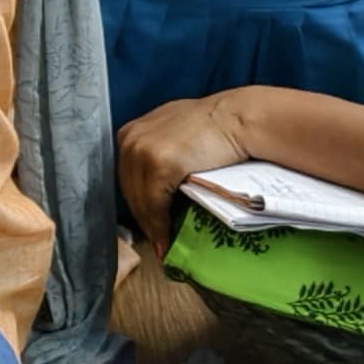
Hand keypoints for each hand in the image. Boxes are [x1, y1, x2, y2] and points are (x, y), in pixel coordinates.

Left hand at [118, 91, 256, 253]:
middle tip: (154, 238)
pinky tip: (166, 239)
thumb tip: (156, 181)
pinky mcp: (159, 165)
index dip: (137, 202)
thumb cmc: (214, 126)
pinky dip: (160, 226)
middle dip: (142, 217)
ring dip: (151, 226)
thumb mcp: (173, 131)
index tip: (146, 221)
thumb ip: (159, 149)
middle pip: (129, 190)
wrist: (236, 119)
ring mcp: (142, 151)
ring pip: (140, 201)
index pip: (127, 176)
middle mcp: (131, 139)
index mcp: (131, 131)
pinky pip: (154, 205)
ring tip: (161, 243)